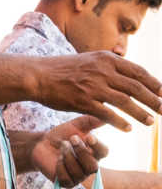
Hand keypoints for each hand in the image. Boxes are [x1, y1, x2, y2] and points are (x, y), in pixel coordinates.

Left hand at [26, 116, 105, 186]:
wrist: (42, 144)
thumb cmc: (61, 135)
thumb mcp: (75, 125)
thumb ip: (90, 121)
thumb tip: (105, 117)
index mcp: (95, 153)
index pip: (104, 153)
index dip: (98, 146)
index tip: (89, 137)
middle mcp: (89, 166)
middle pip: (93, 166)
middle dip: (82, 152)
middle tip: (72, 139)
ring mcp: (78, 176)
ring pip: (79, 173)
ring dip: (69, 157)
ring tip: (62, 146)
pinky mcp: (65, 182)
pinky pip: (66, 179)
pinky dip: (61, 168)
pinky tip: (57, 159)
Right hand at [32, 52, 161, 130]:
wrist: (38, 75)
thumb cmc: (63, 69)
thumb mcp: (90, 60)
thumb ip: (109, 67)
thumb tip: (130, 76)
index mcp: (107, 60)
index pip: (138, 72)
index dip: (154, 84)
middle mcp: (103, 72)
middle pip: (136, 87)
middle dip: (154, 100)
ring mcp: (93, 87)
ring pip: (125, 101)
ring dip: (141, 113)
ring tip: (151, 122)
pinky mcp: (83, 101)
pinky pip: (107, 114)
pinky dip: (120, 122)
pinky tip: (128, 128)